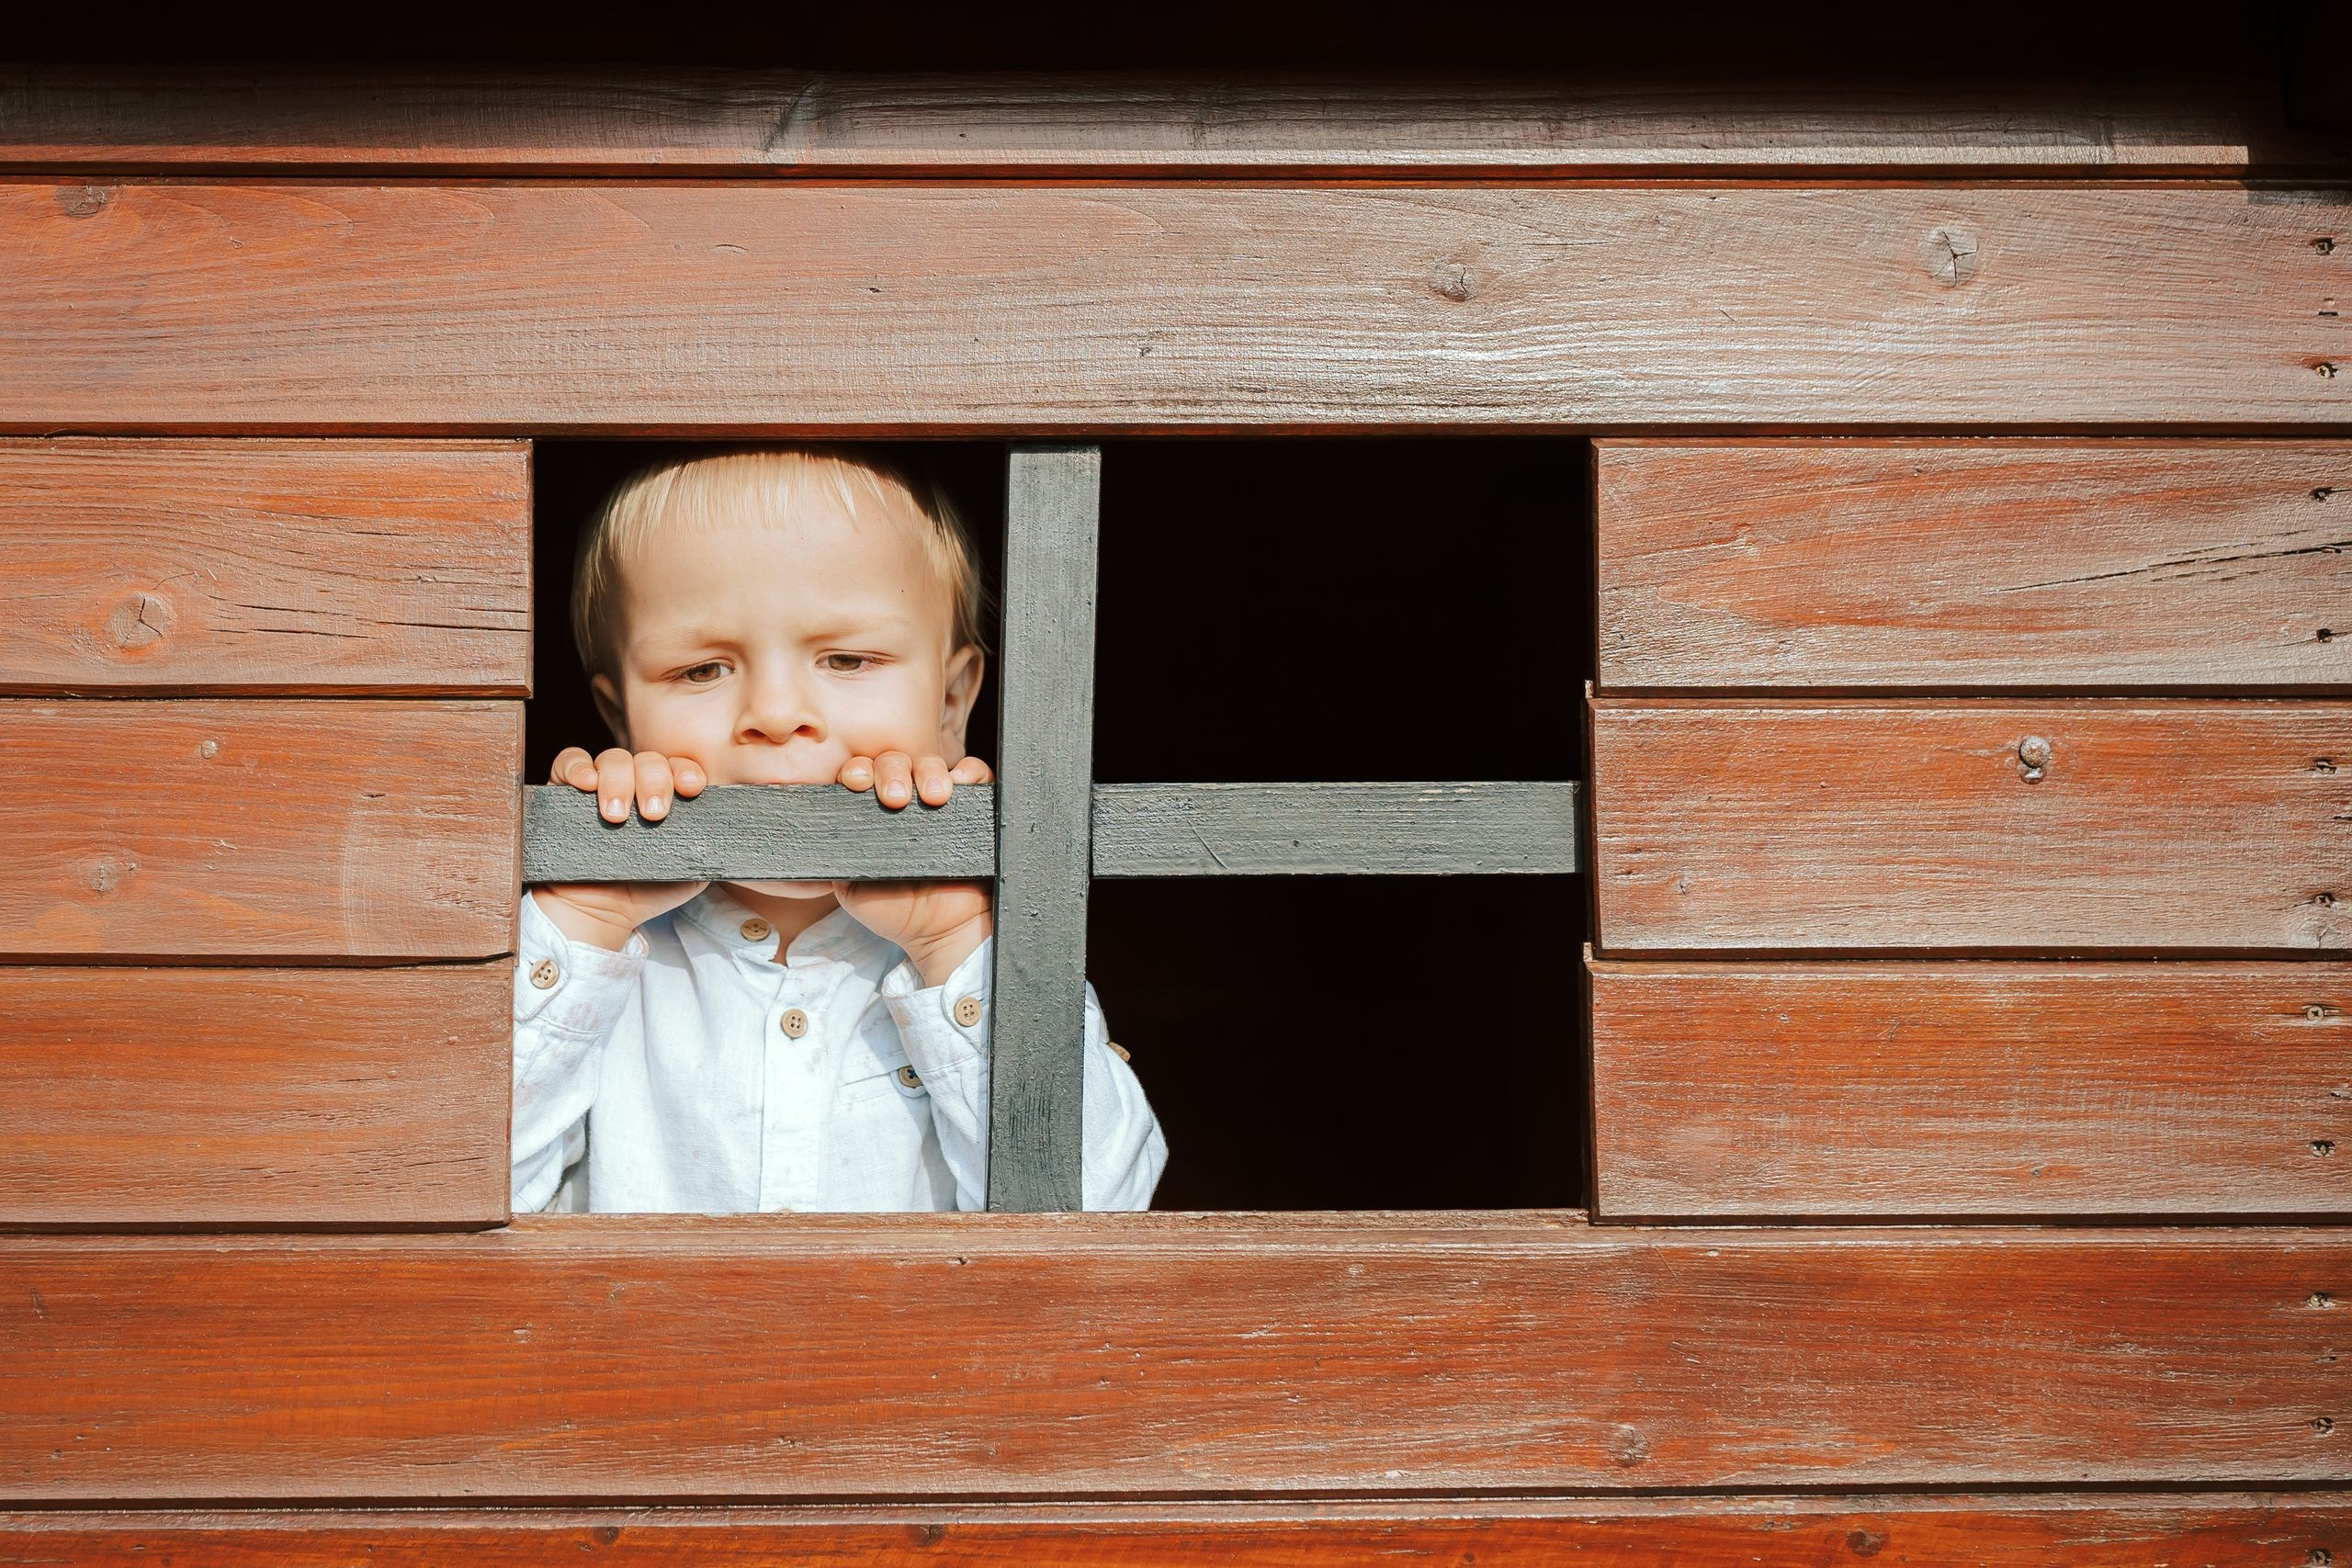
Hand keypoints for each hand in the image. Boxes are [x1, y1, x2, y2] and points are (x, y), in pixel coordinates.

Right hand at [530, 746, 710, 949]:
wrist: (601, 914)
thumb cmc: (646, 890)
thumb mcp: (690, 870)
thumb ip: (708, 846)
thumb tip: (734, 831)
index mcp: (666, 796)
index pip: (679, 768)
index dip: (687, 772)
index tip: (692, 789)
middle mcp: (634, 785)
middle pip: (648, 760)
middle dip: (654, 782)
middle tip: (654, 815)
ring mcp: (599, 786)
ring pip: (613, 759)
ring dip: (618, 781)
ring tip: (617, 817)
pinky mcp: (564, 792)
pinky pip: (569, 762)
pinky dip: (577, 767)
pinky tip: (586, 784)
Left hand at [834, 753, 993, 983]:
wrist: (941, 932)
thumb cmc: (896, 910)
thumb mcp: (852, 886)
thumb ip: (836, 856)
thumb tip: (817, 832)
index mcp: (872, 813)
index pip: (861, 776)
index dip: (856, 771)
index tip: (855, 782)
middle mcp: (904, 800)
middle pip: (894, 763)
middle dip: (891, 770)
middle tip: (895, 798)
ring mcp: (939, 801)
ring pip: (930, 764)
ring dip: (928, 771)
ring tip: (933, 797)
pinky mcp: (974, 806)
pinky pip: (975, 775)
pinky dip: (970, 772)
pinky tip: (961, 782)